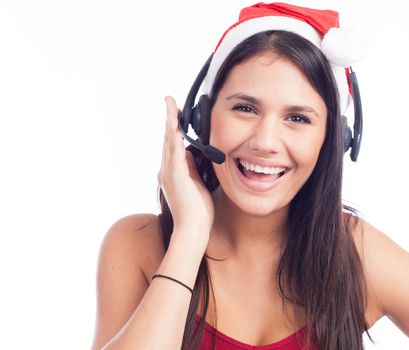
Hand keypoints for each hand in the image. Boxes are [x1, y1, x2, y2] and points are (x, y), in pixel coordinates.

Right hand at [158, 96, 214, 240]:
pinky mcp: (175, 177)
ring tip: (170, 105)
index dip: (173, 128)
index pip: (172, 144)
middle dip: (170, 119)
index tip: (175, 113)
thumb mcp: (197, 184)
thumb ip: (193, 168)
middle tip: (170, 101)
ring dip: (170, 122)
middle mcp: (167, 171)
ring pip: (169, 142)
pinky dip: (174, 136)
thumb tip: (192, 153)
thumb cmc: (197, 211)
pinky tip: (175, 124)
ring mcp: (169, 173)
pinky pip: (175, 152)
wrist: (193, 230)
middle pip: (168, 139)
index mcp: (172, 172)